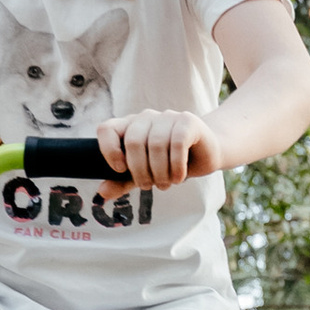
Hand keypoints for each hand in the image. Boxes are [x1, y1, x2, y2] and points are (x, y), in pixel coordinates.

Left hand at [101, 108, 216, 189]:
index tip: (120, 170)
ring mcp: (167, 116)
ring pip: (156, 144)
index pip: (106, 129)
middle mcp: (146, 117)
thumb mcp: (145, 173)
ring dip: (160, 172)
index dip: (108, 150)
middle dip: (140, 171)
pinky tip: (179, 177)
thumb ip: (124, 181)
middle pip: (133, 141)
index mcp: (130, 126)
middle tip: (149, 187)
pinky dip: (176, 166)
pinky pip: (177, 143)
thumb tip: (103, 193)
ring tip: (166, 184)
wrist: (207, 155)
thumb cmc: (172, 163)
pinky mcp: (188, 121)